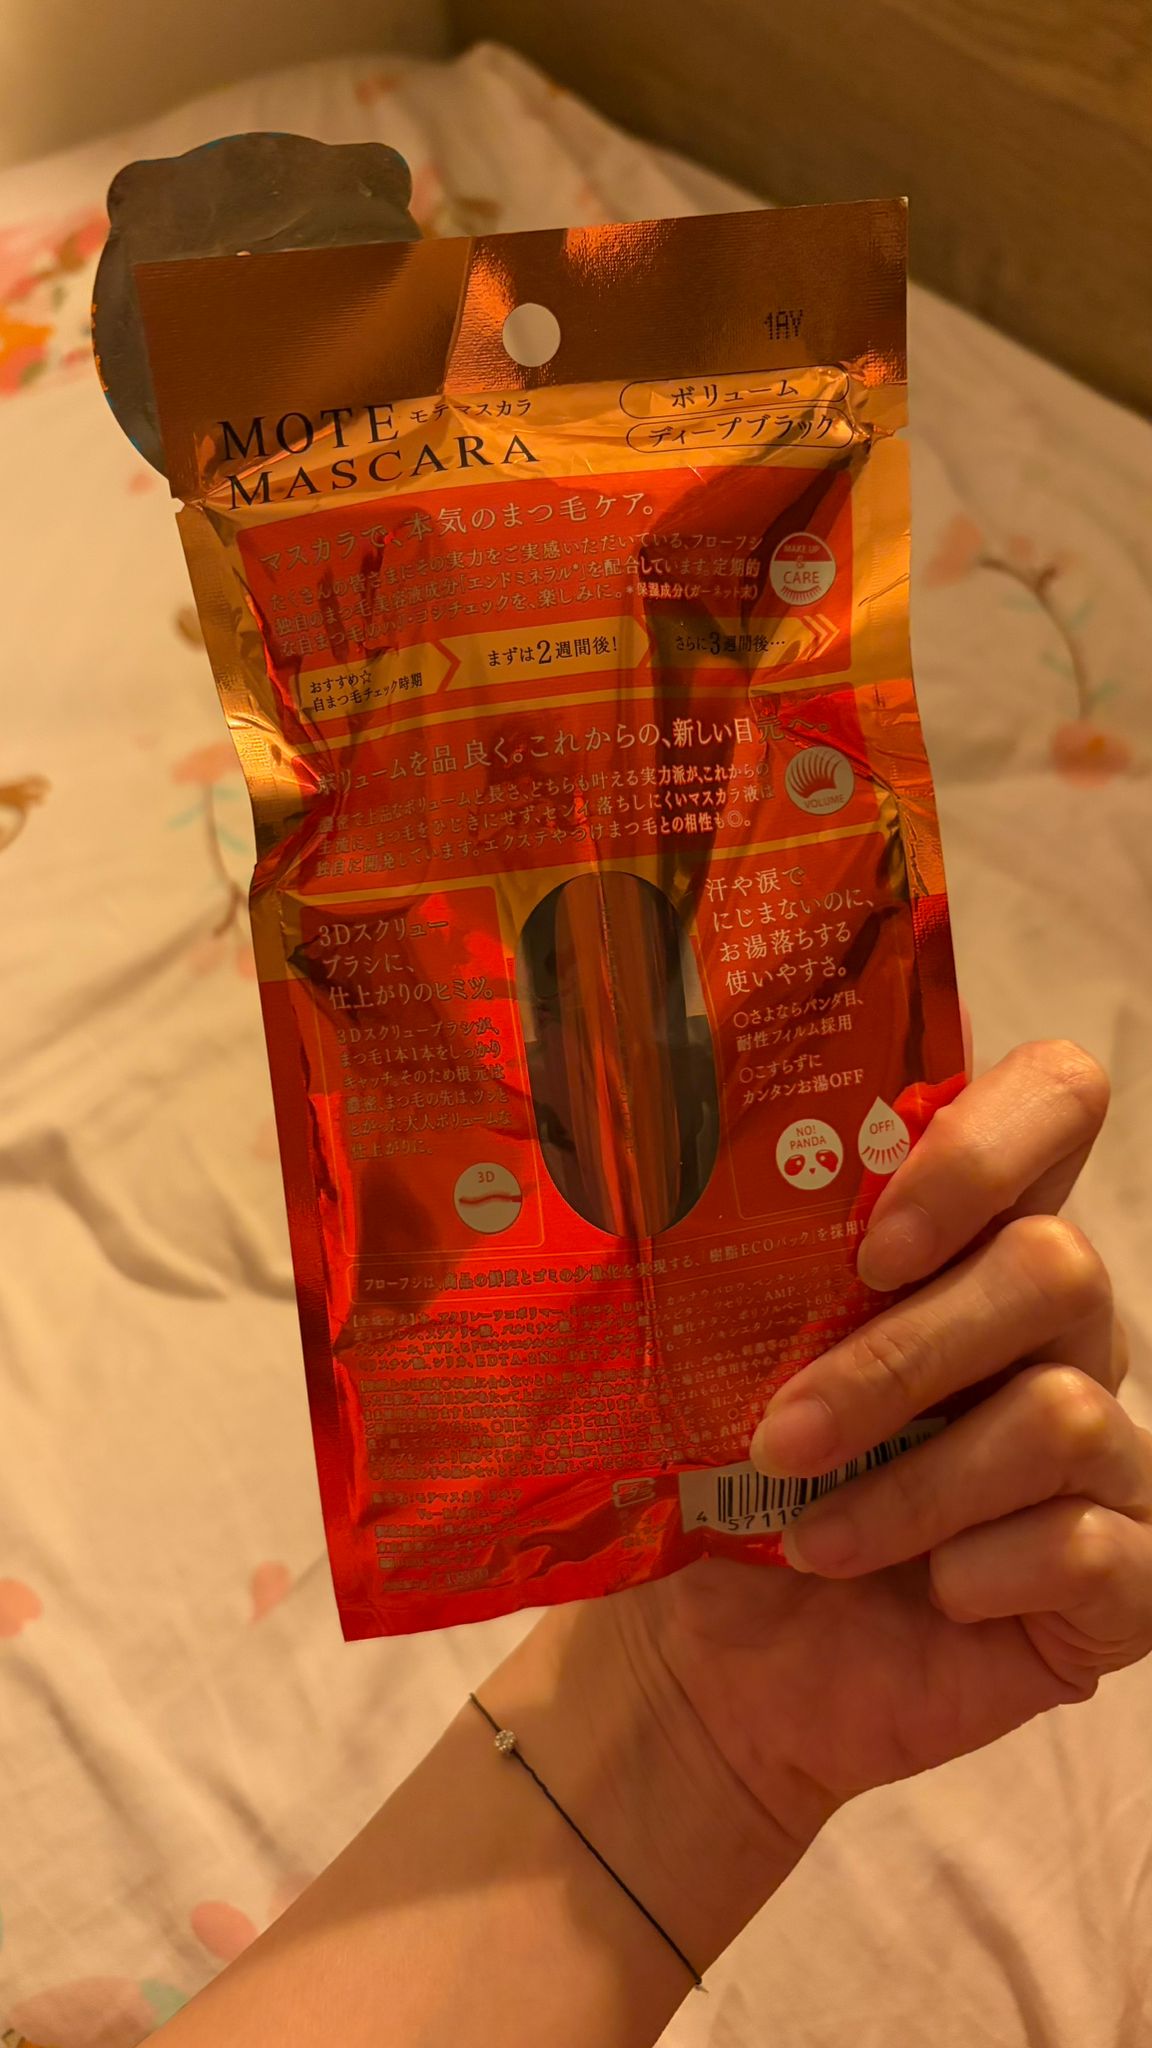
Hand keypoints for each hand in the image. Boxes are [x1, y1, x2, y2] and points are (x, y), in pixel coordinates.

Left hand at [619, 1041, 1150, 1856]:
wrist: (716, 1664)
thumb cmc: (721, 1491)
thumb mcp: (711, 1367)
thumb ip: (737, 1268)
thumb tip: (673, 1181)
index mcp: (963, 1242)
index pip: (1053, 1103)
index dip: (989, 1143)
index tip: (877, 1240)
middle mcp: (1056, 1331)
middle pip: (1056, 1266)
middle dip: (900, 1357)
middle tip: (783, 1431)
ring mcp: (1101, 1452)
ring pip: (1064, 1414)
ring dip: (913, 1486)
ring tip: (809, 1537)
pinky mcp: (1119, 1578)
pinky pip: (1099, 1549)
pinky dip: (986, 1572)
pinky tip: (925, 1595)